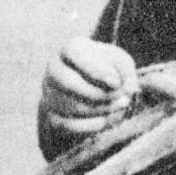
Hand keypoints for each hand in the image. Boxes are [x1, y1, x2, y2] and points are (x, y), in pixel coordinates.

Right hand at [38, 38, 138, 157]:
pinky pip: (69, 125)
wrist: (92, 90)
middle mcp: (54, 69)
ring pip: (72, 106)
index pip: (73, 51)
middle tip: (121, 97)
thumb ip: (125, 70)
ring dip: (101, 109)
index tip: (115, 83)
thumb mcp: (120, 63)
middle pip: (68, 82)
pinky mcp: (52, 116)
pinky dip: (92, 124)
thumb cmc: (108, 69)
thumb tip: (125, 88)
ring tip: (119, 106)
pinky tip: (105, 118)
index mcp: (71, 49)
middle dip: (100, 94)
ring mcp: (49, 93)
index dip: (95, 68)